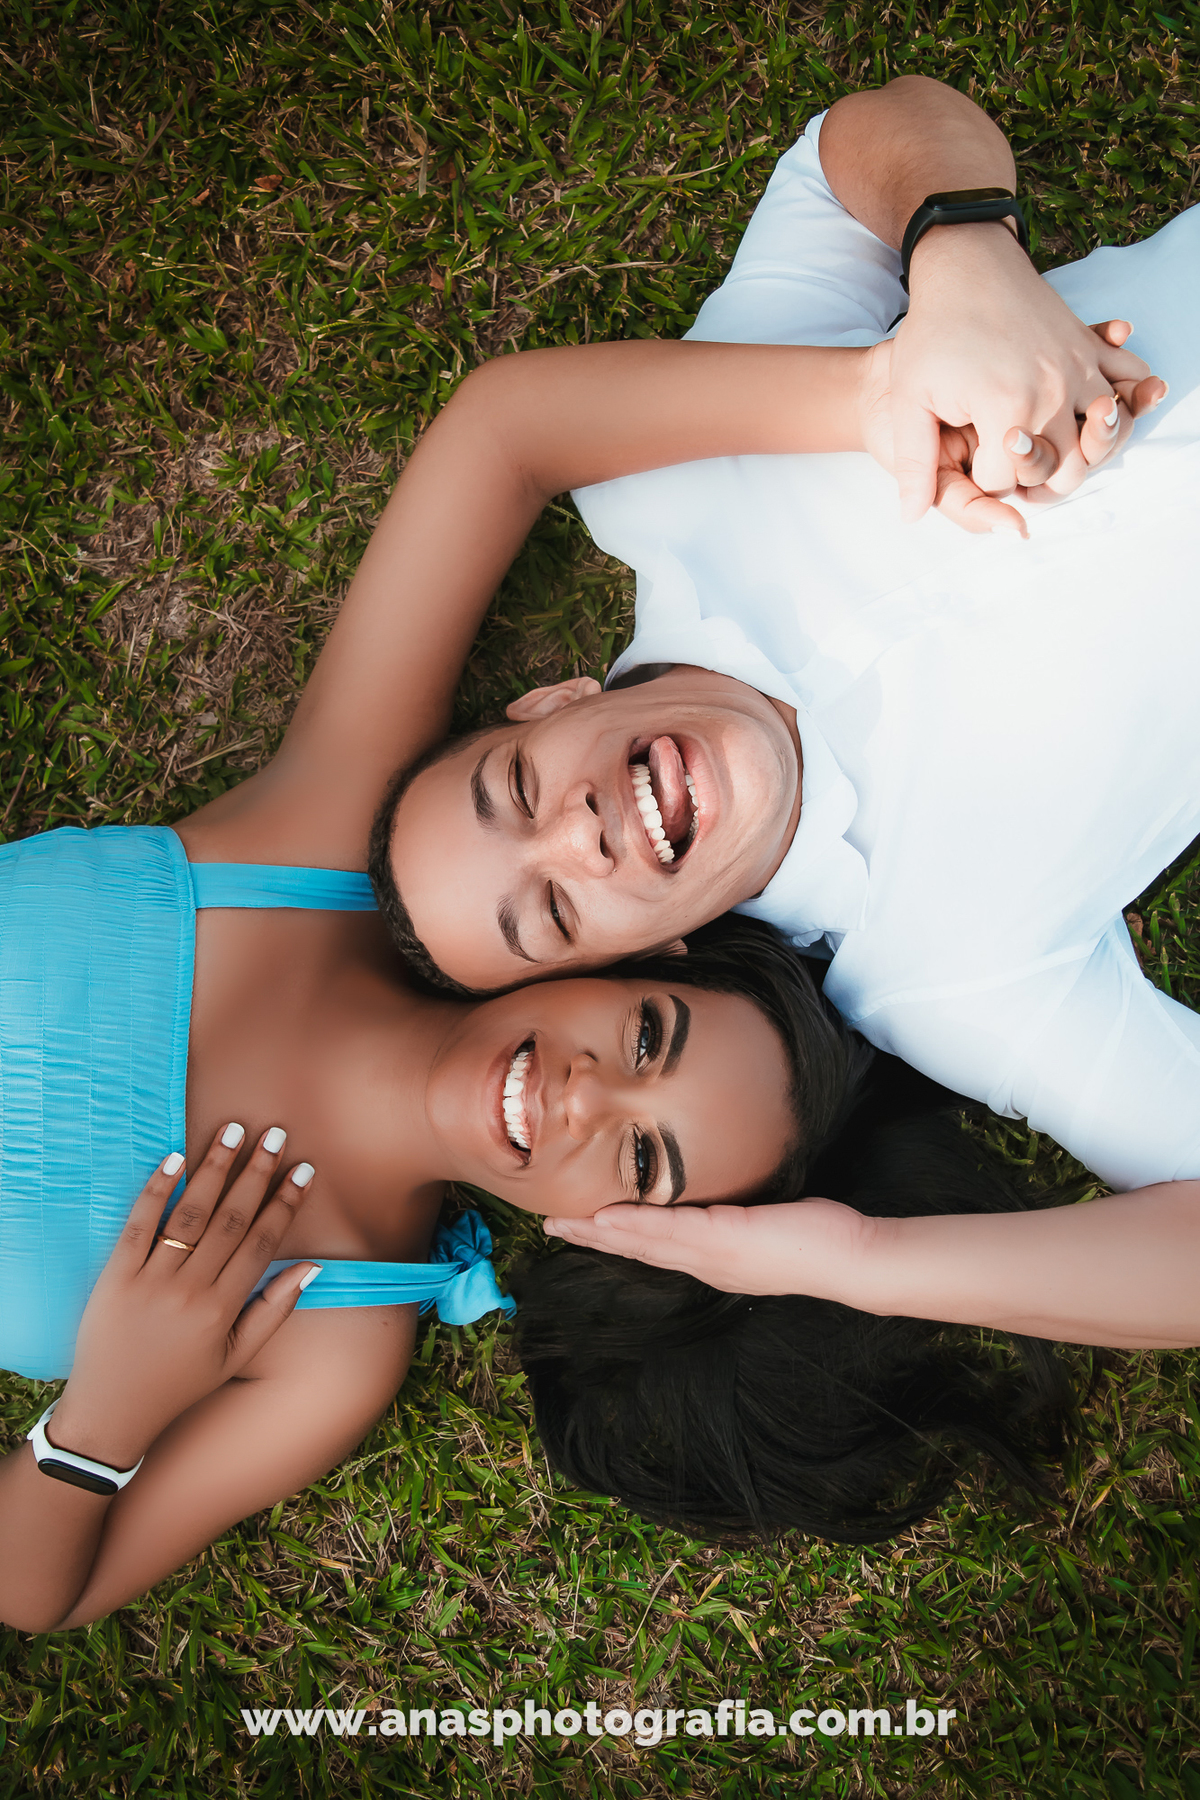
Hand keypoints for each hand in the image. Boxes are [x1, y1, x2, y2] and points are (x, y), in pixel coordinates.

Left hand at [50, 1126, 319, 1469]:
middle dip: (255, 1173)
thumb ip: (275, 1311)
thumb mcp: (236, 1357)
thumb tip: (312, 1267)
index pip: (261, 1243)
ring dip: (213, 1168)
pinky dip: (157, 1189)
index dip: (284, 1203)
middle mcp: (189, 1291)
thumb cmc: (180, 1384)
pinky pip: (139, 1223)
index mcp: (222, 1309)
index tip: (302, 1170)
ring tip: (233, 1131)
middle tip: (274, 1135)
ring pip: (189, 1213)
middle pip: (229, 1218)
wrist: (112, 1410)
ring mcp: (150, 1281)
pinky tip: (175, 1158)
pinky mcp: (114, 1275)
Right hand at [543, 1196, 868, 1300]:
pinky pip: (670, 1229)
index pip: (654, 1247)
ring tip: (564, 1222)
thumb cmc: (819, 1240)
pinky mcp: (725, 1238)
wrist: (853, 1262)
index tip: (580, 1226)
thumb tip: (725, 1193)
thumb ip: (739, 1215)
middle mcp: (707, 1263)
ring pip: (645, 1240)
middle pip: (636, 1248)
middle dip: (591, 1237)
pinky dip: (635, 1223)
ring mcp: (714, 1254)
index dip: (614, 1237)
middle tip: (549, 1226)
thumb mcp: (766, 1225)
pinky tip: (607, 1216)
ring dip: (600, 1231)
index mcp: (714, 1260)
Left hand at [879, 223, 1161, 517]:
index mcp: (1005, 408)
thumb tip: (909, 517)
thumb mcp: (911, 399)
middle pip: (1063, 473)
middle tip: (1009, 468)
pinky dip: (1119, 405)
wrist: (968, 266)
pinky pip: (1125, 385)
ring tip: (1044, 449)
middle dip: (1035, 483)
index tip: (970, 462)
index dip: (984, 483)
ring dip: (1077, 456)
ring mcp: (1077, 368)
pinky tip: (1091, 412)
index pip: (1005, 483)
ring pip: (1099, 442)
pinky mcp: (1090, 348)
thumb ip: (914, 463)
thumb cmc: (933, 332)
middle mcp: (1051, 391)